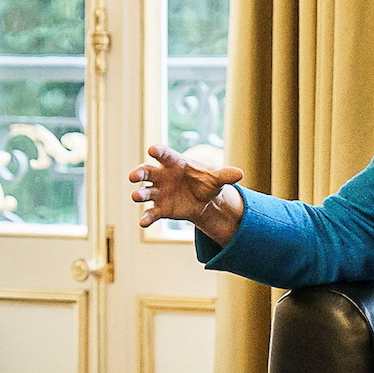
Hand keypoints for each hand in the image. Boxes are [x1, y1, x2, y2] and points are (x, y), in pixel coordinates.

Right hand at [128, 145, 248, 238]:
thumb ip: (225, 175)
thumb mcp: (217, 179)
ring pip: (145, 191)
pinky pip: (151, 212)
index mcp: (175, 164)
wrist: (204, 201)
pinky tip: (143, 222)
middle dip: (139, 173)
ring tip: (136, 197)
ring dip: (139, 194)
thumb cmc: (206, 183)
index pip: (165, 155)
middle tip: (133, 176)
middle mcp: (163, 176)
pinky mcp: (160, 208)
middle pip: (147, 172)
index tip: (152, 150)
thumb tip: (240, 173)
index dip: (158, 152)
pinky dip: (147, 217)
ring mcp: (159, 192)